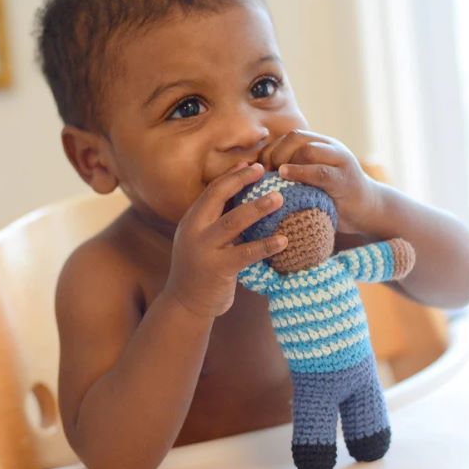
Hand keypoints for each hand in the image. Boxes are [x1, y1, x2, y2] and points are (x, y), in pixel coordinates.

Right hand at [164, 163, 287, 318]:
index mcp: (192, 220)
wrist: (185, 304)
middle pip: (218, 197)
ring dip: (257, 208)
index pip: (212, 190)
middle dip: (241, 180)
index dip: (232, 175)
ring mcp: (204, 249)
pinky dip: (266, 245)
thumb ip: (217, 219)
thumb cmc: (200, 269)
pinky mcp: (218, 268)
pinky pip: (246, 253)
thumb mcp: (202, 239)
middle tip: (264, 171)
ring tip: (279, 198)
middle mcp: (194, 230)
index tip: (252, 164)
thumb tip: (241, 193)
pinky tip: (283, 240)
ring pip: (233, 222)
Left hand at [259, 129, 379, 234]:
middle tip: (264, 172)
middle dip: (275, 153)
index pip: (291, 137)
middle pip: (296, 137)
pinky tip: (285, 175)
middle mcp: (330, 148)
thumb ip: (294, 173)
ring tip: (274, 174)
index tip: (259, 168)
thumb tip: (259, 177)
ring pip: (308, 149)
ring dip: (286, 160)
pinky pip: (320, 171)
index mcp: (321, 146)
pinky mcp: (345, 180)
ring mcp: (340, 162)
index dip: (271, 149)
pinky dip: (300, 172)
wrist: (369, 211)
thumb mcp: (312, 181)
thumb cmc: (334, 199)